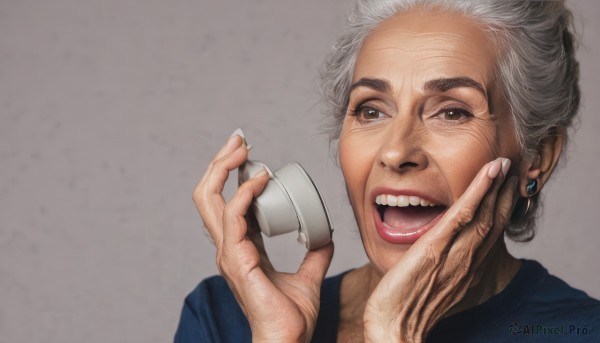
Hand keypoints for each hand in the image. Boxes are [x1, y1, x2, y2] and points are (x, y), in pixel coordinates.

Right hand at [192, 132, 333, 341]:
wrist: (287, 340)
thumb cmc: (291, 316)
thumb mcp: (308, 275)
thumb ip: (315, 253)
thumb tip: (325, 233)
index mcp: (240, 247)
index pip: (226, 202)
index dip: (233, 175)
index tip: (251, 154)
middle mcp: (228, 246)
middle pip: (208, 194)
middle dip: (220, 162)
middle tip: (239, 139)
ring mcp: (228, 252)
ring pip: (210, 199)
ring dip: (225, 168)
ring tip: (242, 147)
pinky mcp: (236, 258)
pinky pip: (233, 216)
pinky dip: (244, 192)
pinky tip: (260, 179)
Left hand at [363, 158, 517, 341]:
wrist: (394, 325)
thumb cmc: (407, 308)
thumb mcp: (435, 288)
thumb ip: (445, 269)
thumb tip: (442, 255)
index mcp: (467, 270)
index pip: (490, 234)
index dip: (501, 209)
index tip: (507, 188)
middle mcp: (468, 261)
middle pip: (493, 221)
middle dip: (504, 194)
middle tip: (512, 169)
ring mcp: (454, 254)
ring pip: (483, 214)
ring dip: (496, 187)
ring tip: (503, 164)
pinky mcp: (436, 247)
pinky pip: (463, 215)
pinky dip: (478, 191)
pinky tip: (488, 173)